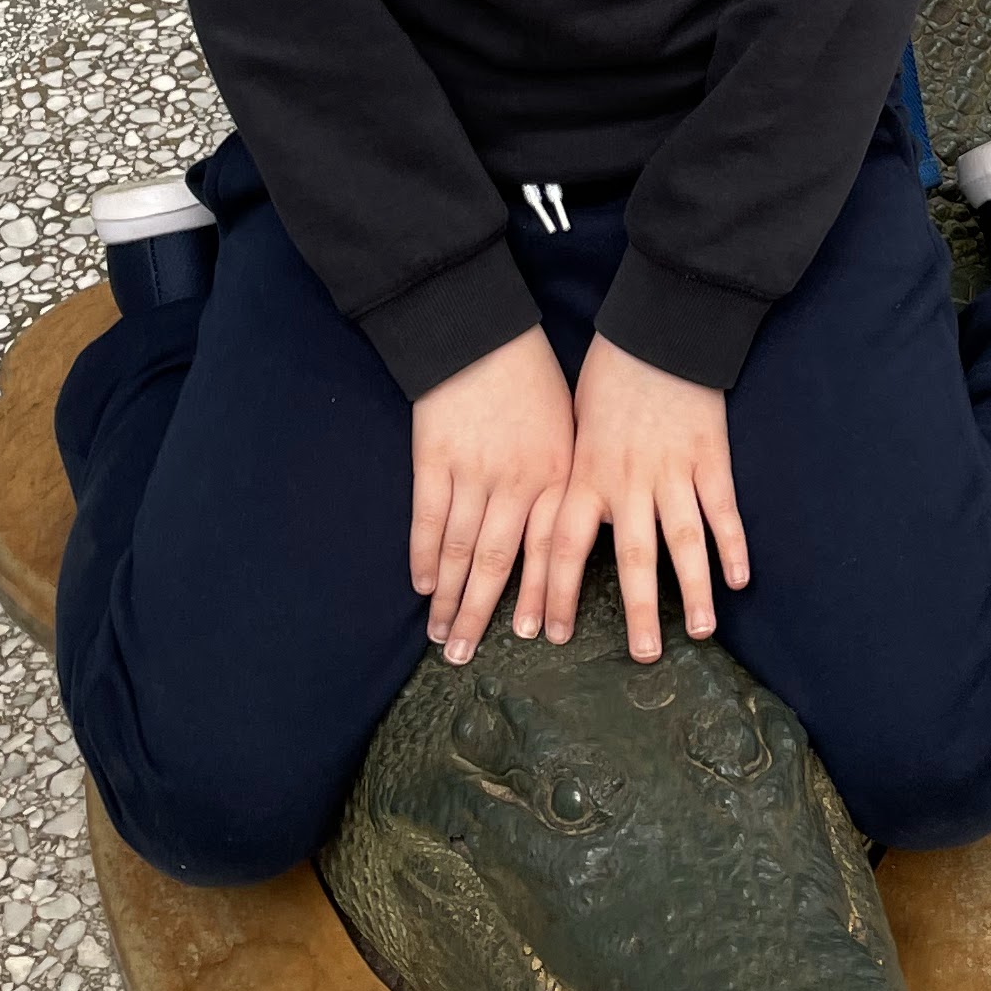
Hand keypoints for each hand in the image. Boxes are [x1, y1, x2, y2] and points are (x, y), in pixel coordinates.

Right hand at [408, 329, 574, 665]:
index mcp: (556, 475)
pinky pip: (427, 518)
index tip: (539, 637)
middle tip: (467, 657)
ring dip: (448, 597)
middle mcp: (516, 481)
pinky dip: (423, 555)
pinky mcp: (434, 459)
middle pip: (497, 562)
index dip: (544, 597)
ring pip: (458, 549)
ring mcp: (472, 472)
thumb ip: (565, 482)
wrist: (482, 332)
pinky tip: (422, 585)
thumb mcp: (568, 430)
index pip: (551, 551)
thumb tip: (567, 535)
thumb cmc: (533, 381)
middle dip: (483, 615)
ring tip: (441, 635)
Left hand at [535, 336, 750, 661]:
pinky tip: (740, 579)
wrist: (657, 330)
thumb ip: (568, 479)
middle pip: (631, 558)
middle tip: (645, 656)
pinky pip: (722, 509)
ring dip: (693, 589)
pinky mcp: (710, 457)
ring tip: (702, 630)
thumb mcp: (571, 429)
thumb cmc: (607, 379)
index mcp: (584, 474)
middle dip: (638, 610)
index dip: (553, 592)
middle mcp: (627, 481)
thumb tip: (545, 526)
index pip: (560, 546)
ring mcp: (672, 471)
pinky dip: (733, 545)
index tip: (548, 633)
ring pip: (683, 541)